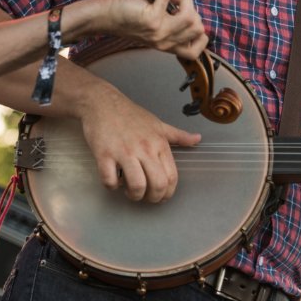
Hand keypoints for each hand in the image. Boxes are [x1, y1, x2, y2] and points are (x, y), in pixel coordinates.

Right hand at [76, 85, 201, 203]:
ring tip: (130, 190)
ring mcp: (124, 152)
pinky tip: (113, 179)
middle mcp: (144, 148)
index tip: (161, 196)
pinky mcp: (104, 154)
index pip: (172, 176)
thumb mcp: (158, 124)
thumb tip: (197, 139)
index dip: (168, 193)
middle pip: (158, 185)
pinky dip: (112, 186)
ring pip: (136, 186)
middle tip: (146, 197)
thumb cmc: (130, 114)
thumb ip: (178, 135)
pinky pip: (110, 180)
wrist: (103, 102)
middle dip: (153, 198)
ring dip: (134, 195)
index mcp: (159, 143)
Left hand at [92, 0, 207, 59]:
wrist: (104, 17)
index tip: (189, 19)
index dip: (199, 34)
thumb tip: (187, 5)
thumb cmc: (126, 16)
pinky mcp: (151, 17)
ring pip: (191, 18)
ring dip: (185, 1)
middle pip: (198, 30)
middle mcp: (164, 42)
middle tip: (179, 4)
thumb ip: (171, 20)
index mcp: (166, 45)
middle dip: (194, 11)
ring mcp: (158, 31)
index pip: (195, 52)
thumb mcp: (154, 24)